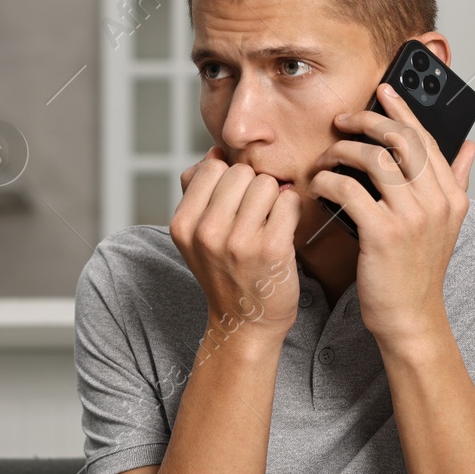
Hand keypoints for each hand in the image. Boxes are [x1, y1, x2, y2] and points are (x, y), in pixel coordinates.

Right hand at [172, 145, 301, 345]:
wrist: (245, 322)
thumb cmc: (225, 272)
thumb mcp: (196, 235)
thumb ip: (199, 190)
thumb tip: (216, 152)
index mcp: (183, 224)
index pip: (213, 167)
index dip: (230, 179)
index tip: (235, 203)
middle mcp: (206, 232)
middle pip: (241, 171)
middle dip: (253, 187)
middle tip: (254, 216)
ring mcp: (239, 242)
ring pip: (267, 183)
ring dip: (274, 199)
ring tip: (268, 225)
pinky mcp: (272, 249)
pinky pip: (289, 201)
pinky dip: (291, 211)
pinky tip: (284, 230)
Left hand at [307, 82, 474, 344]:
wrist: (411, 317)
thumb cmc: (419, 271)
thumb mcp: (447, 224)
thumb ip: (458, 181)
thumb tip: (470, 146)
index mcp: (452, 195)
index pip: (427, 137)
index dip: (402, 109)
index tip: (383, 91)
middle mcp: (437, 202)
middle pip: (401, 139)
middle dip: (368, 121)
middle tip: (344, 121)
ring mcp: (412, 217)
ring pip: (374, 159)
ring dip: (343, 151)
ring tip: (327, 157)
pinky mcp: (383, 233)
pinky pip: (350, 190)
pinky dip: (329, 182)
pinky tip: (319, 185)